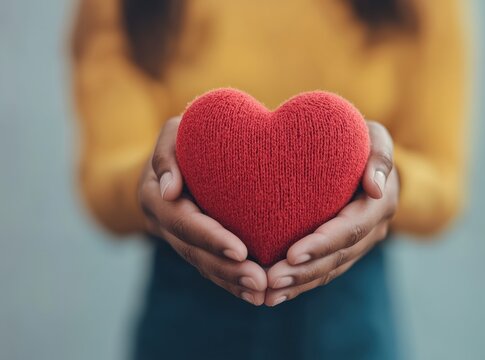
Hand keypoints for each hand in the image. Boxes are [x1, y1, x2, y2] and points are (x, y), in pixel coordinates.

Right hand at [138, 117, 267, 304]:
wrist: (172, 158)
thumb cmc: (180, 139)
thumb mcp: (170, 134)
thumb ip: (165, 155)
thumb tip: (169, 190)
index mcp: (156, 197)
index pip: (184, 222)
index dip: (210, 238)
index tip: (241, 251)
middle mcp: (164, 223)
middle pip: (194, 252)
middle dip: (226, 270)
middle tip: (259, 281)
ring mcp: (178, 238)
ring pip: (203, 266)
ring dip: (231, 282)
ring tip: (262, 292)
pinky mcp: (194, 245)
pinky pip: (210, 267)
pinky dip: (231, 282)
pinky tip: (256, 294)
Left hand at [265, 121, 398, 305]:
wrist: (363, 160)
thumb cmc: (363, 142)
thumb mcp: (376, 139)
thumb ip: (380, 157)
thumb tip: (376, 189)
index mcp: (378, 206)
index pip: (350, 230)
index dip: (322, 244)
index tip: (291, 254)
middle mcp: (371, 231)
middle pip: (337, 258)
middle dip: (304, 272)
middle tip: (271, 281)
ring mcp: (357, 245)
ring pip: (328, 271)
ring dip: (299, 285)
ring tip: (267, 294)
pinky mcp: (342, 251)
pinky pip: (323, 272)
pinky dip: (300, 284)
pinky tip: (275, 294)